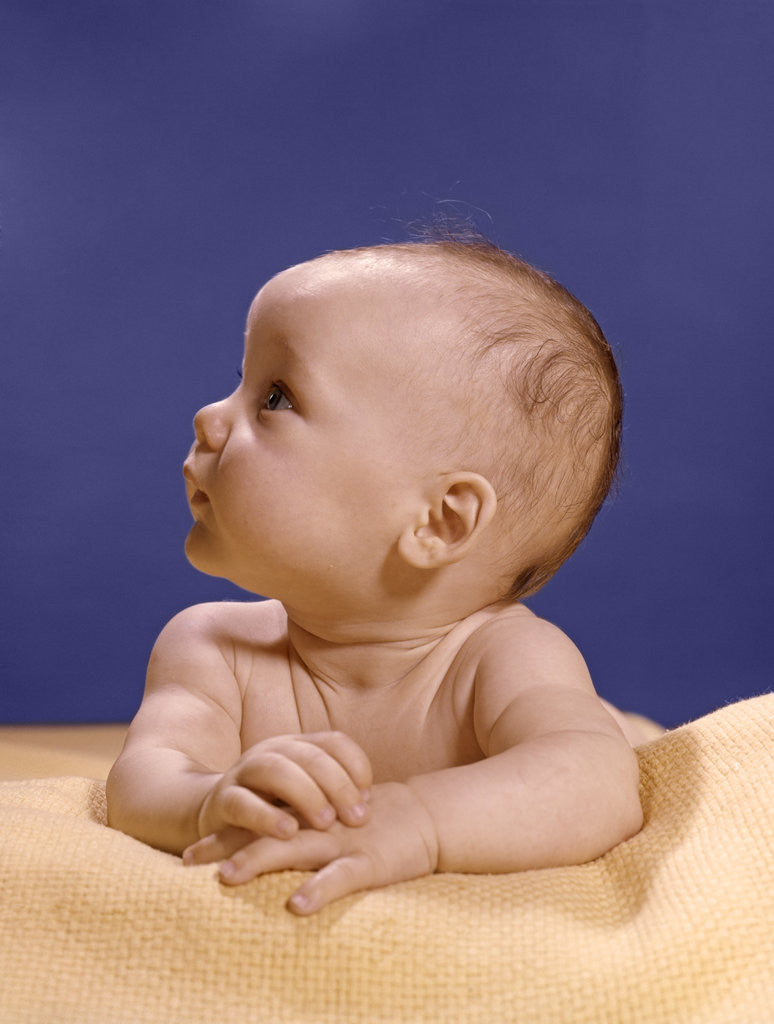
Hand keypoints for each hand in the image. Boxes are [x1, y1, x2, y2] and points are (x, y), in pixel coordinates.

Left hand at [185, 781, 439, 914]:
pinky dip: (318, 890)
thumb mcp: (334, 820)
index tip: (187, 855)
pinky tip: (296, 906)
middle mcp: (317, 826)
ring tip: (226, 876)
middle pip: (263, 834)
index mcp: (309, 816)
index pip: (258, 822)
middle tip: (189, 860)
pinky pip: (339, 878)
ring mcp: (340, 842)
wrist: (425, 816)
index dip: (223, 836)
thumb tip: (263, 843)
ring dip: (258, 861)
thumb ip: (303, 827)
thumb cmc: (373, 821)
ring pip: (294, 850)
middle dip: (225, 847)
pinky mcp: (367, 861)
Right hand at [189, 731, 372, 854]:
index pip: (334, 742)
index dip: (356, 765)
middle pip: (309, 755)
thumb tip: (367, 806)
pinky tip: (288, 833)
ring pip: (275, 769)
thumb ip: (334, 796)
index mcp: (297, 747)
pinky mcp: (222, 801)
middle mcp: (271, 752)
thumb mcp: (308, 798)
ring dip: (305, 794)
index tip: (369, 798)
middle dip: (337, 785)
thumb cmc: (277, 811)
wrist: (217, 822)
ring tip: (325, 821)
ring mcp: (244, 773)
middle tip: (356, 817)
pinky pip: (242, 803)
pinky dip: (266, 817)